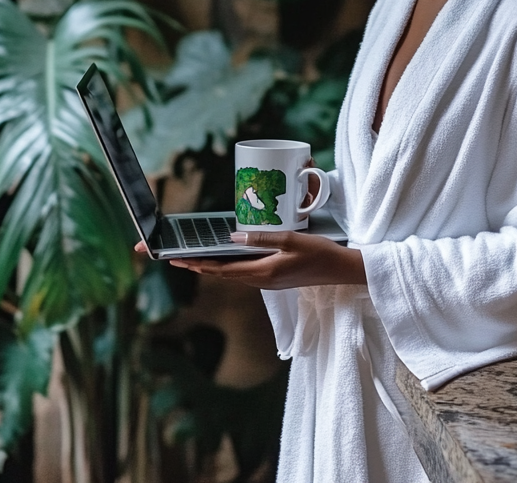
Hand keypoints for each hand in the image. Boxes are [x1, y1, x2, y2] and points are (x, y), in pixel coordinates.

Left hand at [148, 231, 366, 289]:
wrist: (340, 269)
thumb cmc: (319, 253)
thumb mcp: (291, 240)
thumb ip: (262, 238)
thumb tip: (233, 235)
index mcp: (263, 272)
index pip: (223, 269)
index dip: (199, 264)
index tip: (179, 260)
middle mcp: (261, 280)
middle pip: (222, 273)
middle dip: (198, 265)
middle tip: (176, 259)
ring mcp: (267, 281)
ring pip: (232, 274)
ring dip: (212, 266)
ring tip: (193, 257)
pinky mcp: (273, 277)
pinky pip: (244, 272)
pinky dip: (229, 266)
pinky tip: (225, 258)